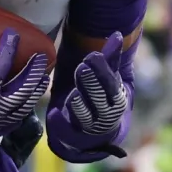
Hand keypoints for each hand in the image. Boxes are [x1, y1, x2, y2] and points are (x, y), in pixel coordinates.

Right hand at [0, 28, 50, 169]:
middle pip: (23, 88)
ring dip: (34, 91)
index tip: (13, 33)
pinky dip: (23, 110)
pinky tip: (25, 106)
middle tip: (43, 58)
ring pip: (23, 106)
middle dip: (33, 71)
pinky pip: (15, 120)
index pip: (2, 65)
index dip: (8, 47)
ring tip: (43, 80)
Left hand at [45, 32, 131, 162]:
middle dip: (90, 85)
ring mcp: (89, 128)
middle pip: (100, 101)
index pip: (112, 86)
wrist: (95, 130)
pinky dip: (61, 125)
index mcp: (117, 99)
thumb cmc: (101, 96)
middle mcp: (106, 116)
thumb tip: (118, 34)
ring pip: (86, 118)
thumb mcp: (105, 78)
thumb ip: (109, 59)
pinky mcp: (72, 137)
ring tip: (73, 94)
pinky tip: (54, 113)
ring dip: (79, 106)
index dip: (102, 72)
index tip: (91, 56)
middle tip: (81, 68)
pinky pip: (67, 134)